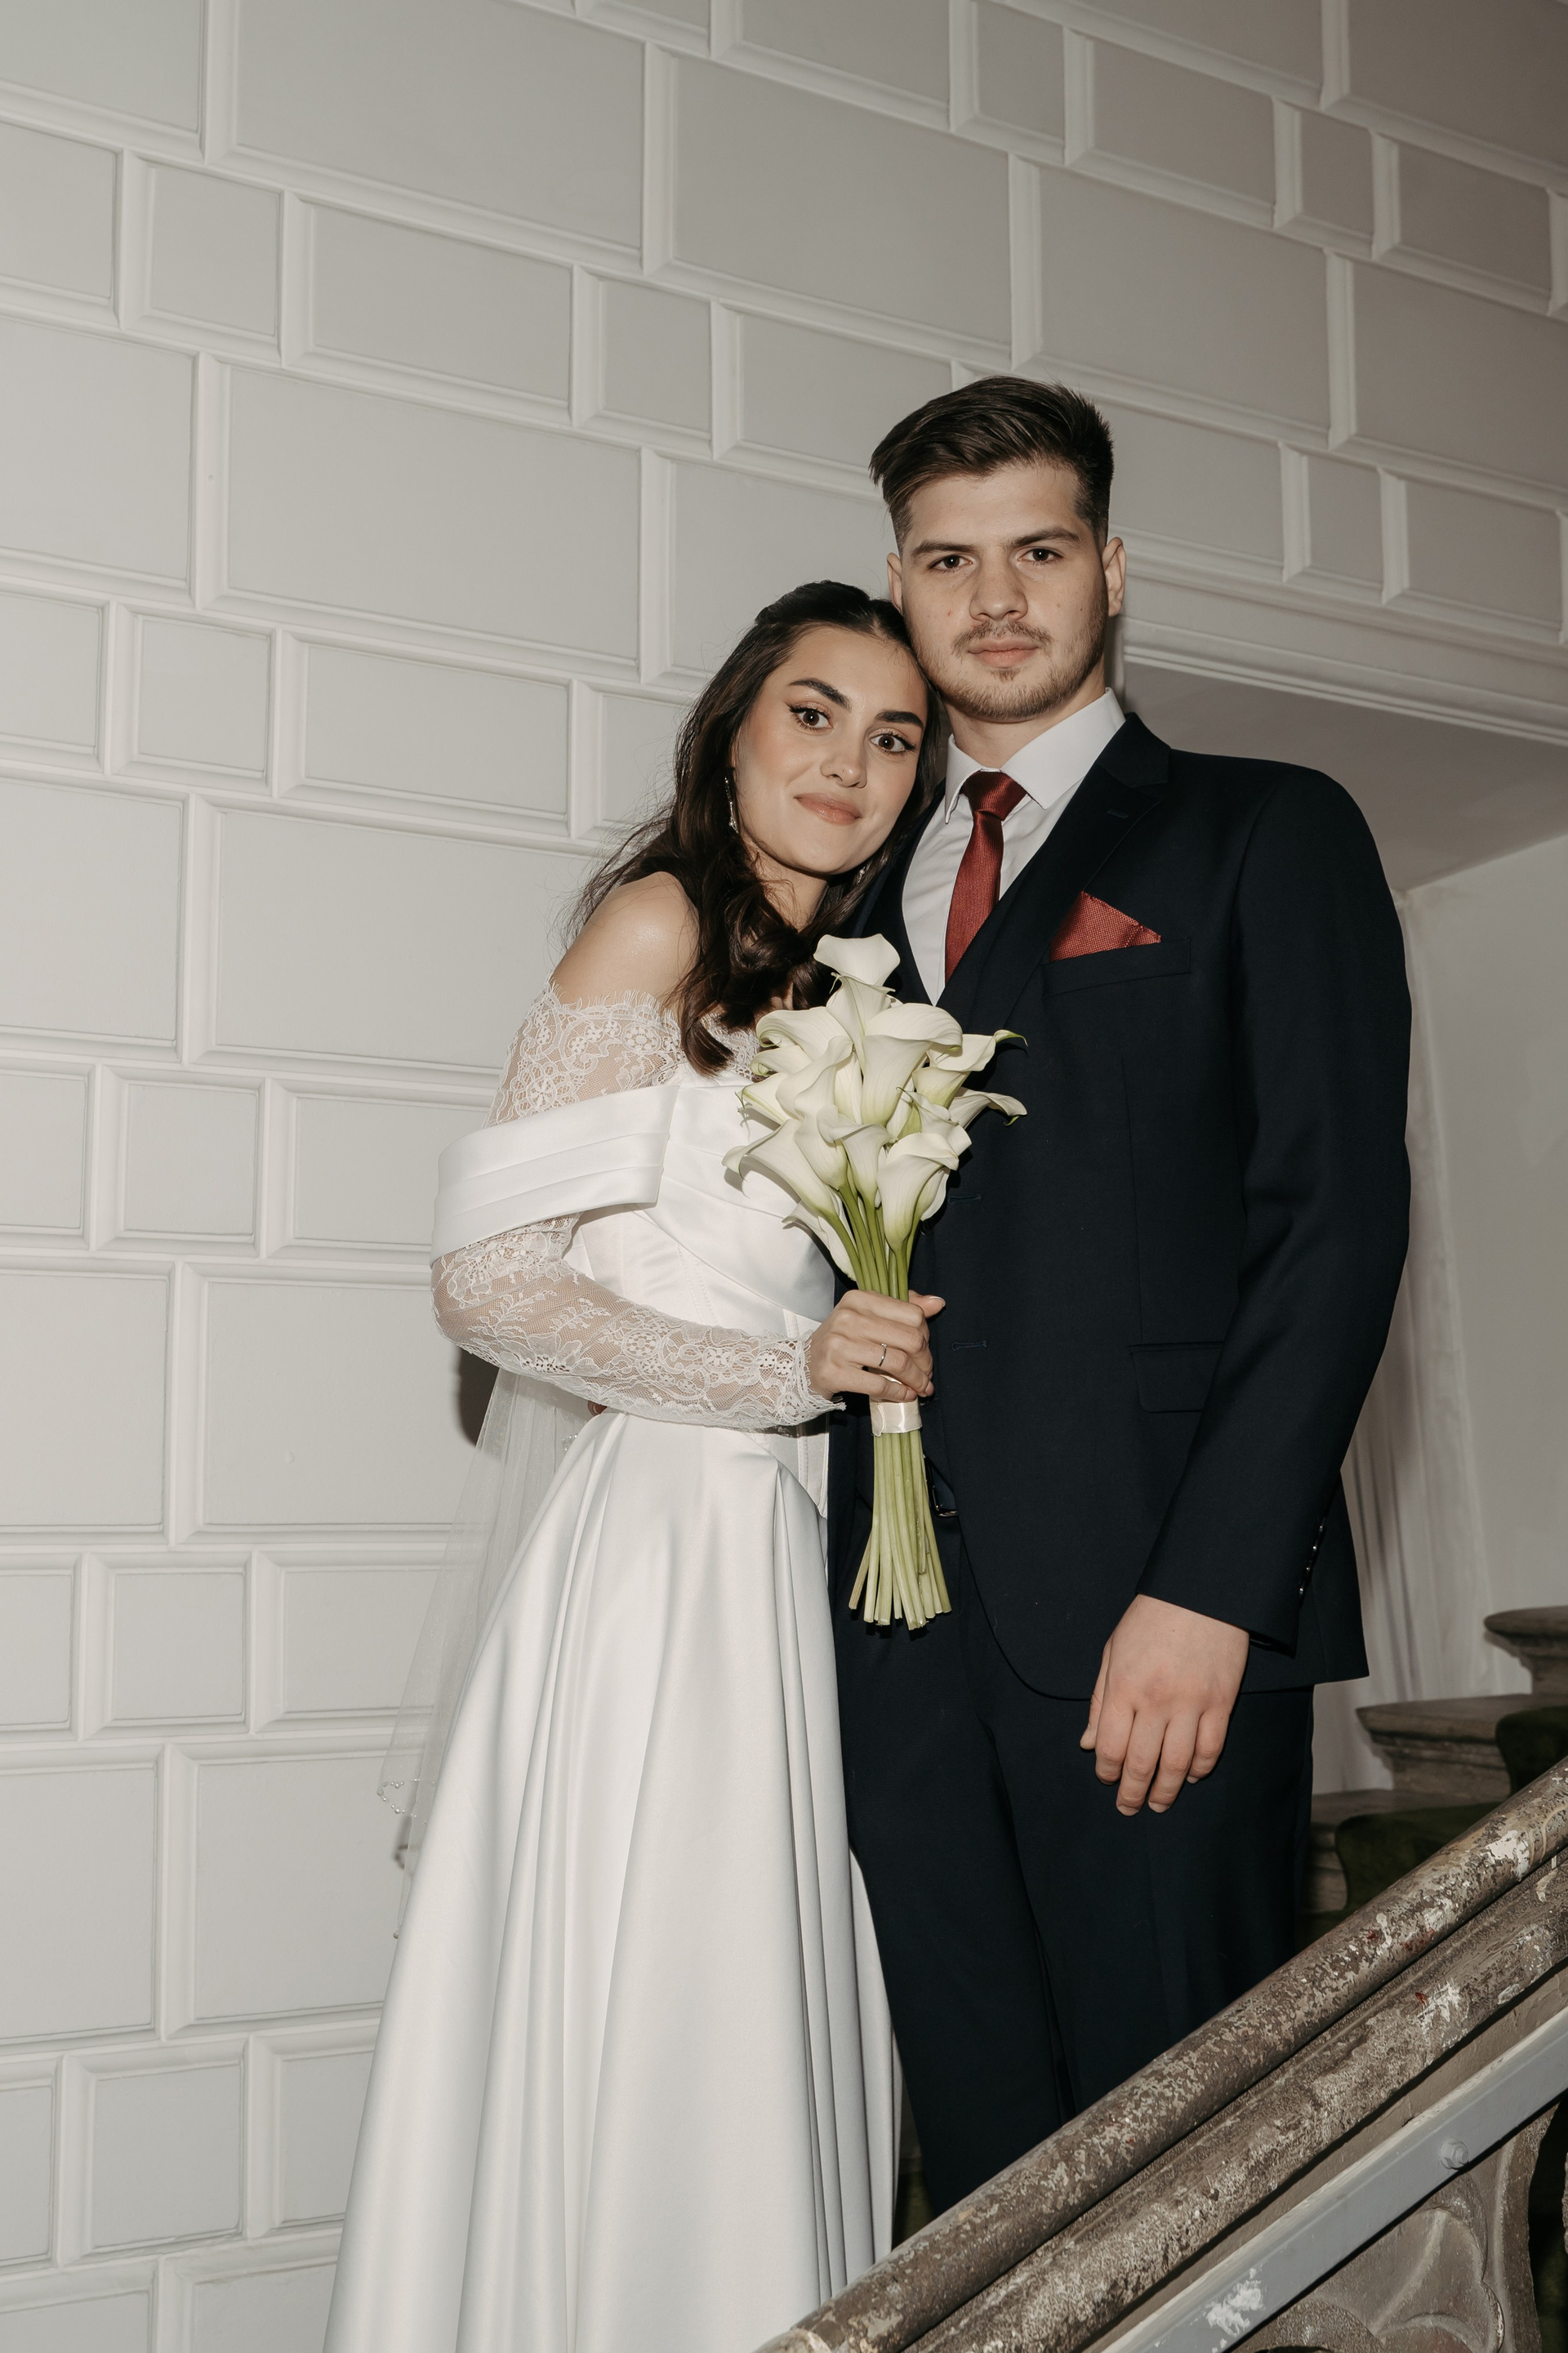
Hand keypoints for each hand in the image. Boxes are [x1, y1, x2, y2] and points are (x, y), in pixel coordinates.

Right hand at [807, 1290, 942, 1404]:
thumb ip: (903, 1308)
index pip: (912, 1314)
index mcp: (859, 1299)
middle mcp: (848, 1318)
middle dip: (925, 1361)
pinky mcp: (834, 1372)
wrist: (805, 1366)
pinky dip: (898, 1393)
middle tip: (927, 1373)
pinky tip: (905, 1395)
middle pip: (909, 1339)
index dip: (925, 1335)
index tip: (924, 1349)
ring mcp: (839, 1345)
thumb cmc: (843, 1341)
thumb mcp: (869, 1316)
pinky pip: (879, 1385)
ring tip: (921, 1387)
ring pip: (898, 1363)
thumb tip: (937, 1303)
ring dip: (916, 1380)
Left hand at [1080, 1594, 1248, 1816]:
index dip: (1107, 1772)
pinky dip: (1199, 1769)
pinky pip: (1210, 1749)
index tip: (1107, 1781)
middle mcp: (1156, 1700)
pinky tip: (1189, 1777)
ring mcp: (1191, 1704)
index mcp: (1124, 1686)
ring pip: (1177, 1764)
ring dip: (1166, 1790)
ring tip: (1158, 1804)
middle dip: (1133, 1793)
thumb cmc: (1150, 1620)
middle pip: (1142, 1763)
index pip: (1110, 1747)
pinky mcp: (1221, 1703)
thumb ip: (1100, 1700)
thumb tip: (1088, 1743)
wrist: (1201, 1593)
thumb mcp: (1112, 1652)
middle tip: (1129, 1808)